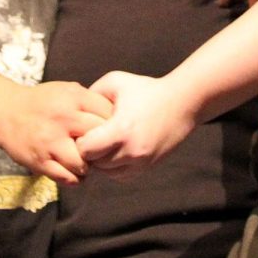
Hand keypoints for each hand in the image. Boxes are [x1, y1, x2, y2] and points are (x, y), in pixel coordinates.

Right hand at [0, 81, 111, 185]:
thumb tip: (118, 115)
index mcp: (74, 98)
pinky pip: (67, 177)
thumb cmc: (41, 101)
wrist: (5, 112)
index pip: (108, 114)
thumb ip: (90, 101)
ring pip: (85, 163)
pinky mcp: (41, 161)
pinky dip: (75, 178)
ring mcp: (51, 142)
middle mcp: (64, 119)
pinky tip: (75, 171)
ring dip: (89, 166)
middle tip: (103, 150)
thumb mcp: (67, 90)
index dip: (115, 124)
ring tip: (88, 162)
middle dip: (105, 147)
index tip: (114, 131)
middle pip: (100, 139)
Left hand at [76, 71, 195, 179]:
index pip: (85, 150)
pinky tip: (115, 149)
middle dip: (88, 152)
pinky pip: (120, 176)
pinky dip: (113, 166)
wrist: (182, 103)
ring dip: (100, 160)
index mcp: (120, 130)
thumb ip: (91, 94)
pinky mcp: (147, 167)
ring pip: (106, 172)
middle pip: (94, 163)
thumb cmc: (146, 90)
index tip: (83, 129)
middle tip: (90, 136)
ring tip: (102, 142)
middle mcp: (130, 151)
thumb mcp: (115, 82)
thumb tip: (74, 108)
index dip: (79, 140)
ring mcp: (140, 162)